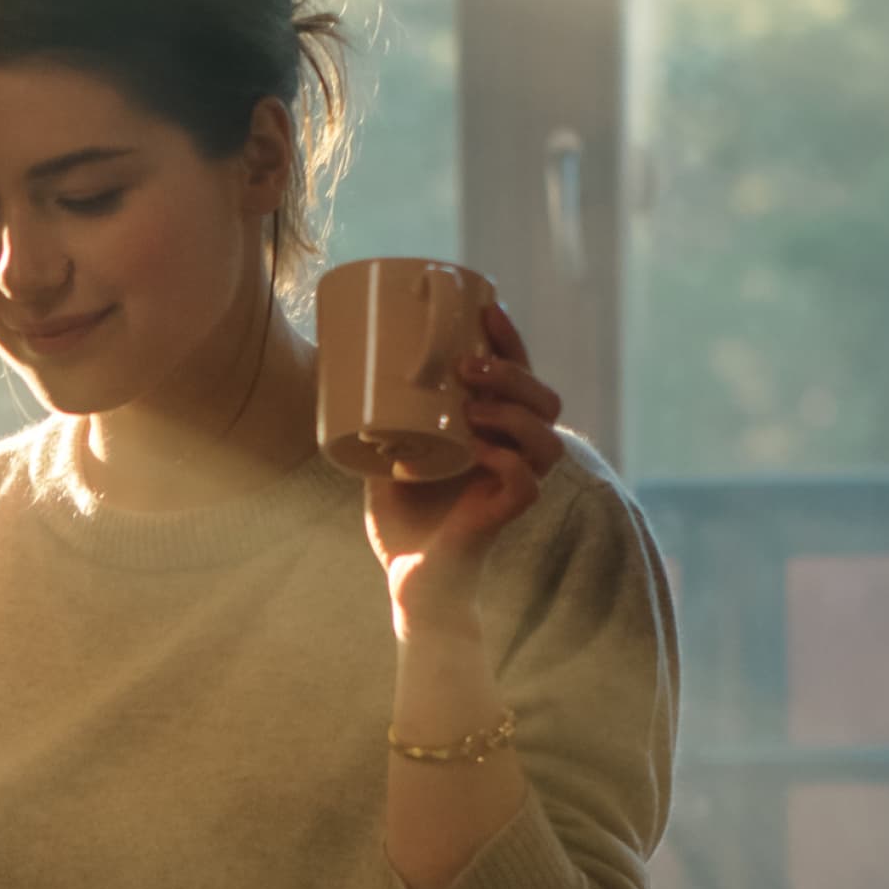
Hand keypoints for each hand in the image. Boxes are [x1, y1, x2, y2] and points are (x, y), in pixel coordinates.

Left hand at [364, 302, 565, 627]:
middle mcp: (513, 454)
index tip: (486, 309)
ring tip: (471, 408)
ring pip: (548, 440)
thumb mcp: (386, 451)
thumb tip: (339, 364)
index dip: (512, 343)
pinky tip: (478, 451)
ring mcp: (512, 486)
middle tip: (466, 365)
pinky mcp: (504, 518)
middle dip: (513, 375)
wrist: (407, 578)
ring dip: (513, 414)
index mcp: (495, 432)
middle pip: (545, 401)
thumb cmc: (403, 517)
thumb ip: (379, 415)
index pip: (520, 378)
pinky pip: (526, 484)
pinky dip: (505, 462)